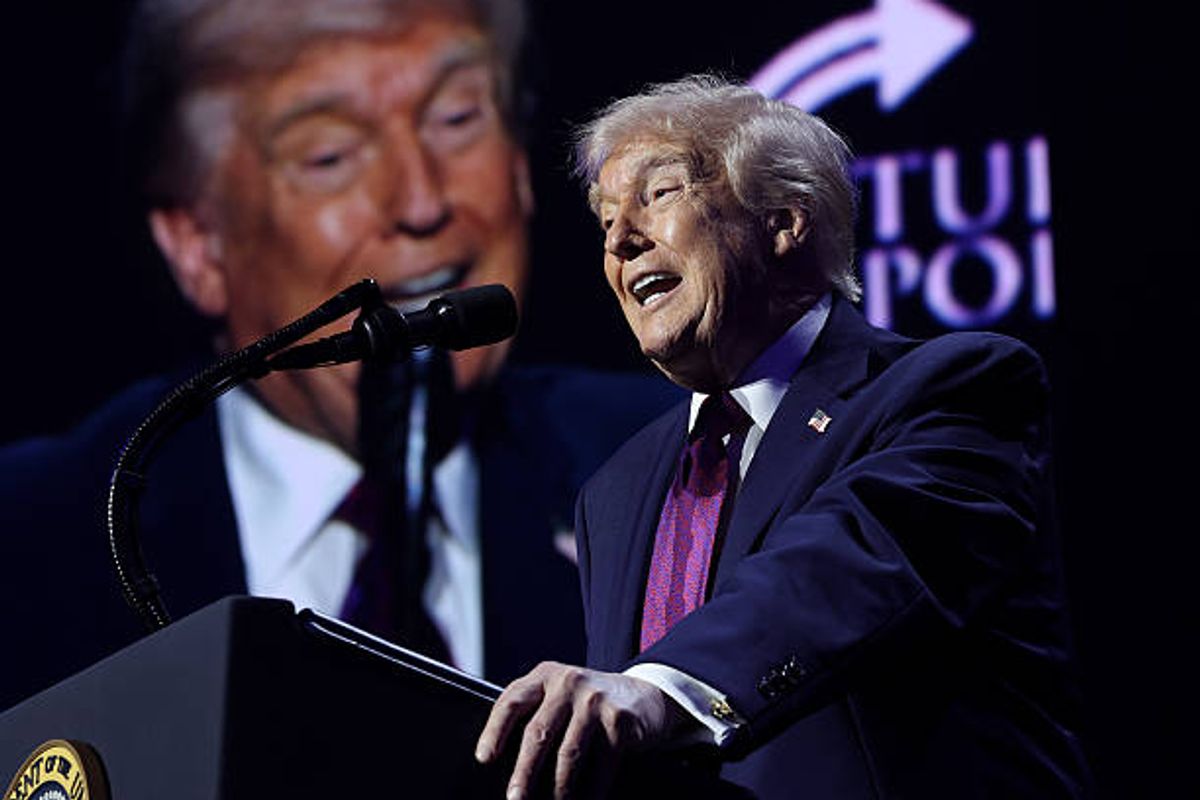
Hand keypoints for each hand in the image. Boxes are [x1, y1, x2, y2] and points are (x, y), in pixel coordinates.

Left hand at [475, 661, 684, 798]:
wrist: (645, 697)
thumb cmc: (589, 704)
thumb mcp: (561, 695)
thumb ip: (536, 713)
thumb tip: (505, 763)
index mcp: (546, 675)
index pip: (512, 701)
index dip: (494, 731)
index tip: (484, 758)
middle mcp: (568, 682)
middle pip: (538, 732)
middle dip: (523, 771)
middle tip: (514, 799)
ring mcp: (595, 699)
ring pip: (568, 753)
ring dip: (558, 788)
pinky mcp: (619, 720)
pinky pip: (601, 764)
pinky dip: (591, 791)